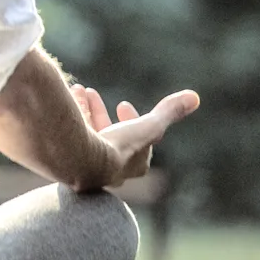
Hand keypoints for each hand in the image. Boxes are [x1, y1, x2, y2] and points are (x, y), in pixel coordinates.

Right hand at [70, 84, 201, 186]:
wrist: (78, 160)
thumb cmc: (117, 147)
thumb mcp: (148, 127)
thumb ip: (168, 112)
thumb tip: (194, 98)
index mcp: (131, 166)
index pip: (137, 142)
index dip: (132, 120)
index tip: (122, 104)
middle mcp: (109, 169)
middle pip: (108, 136)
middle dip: (101, 113)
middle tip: (93, 93)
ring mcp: (85, 165)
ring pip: (86, 133)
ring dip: (84, 110)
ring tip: (79, 90)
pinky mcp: (64, 159)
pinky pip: (68, 135)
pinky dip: (68, 116)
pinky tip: (64, 101)